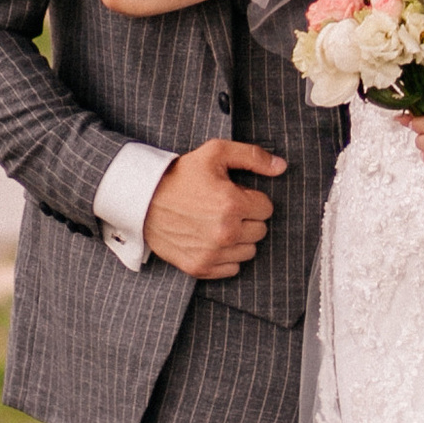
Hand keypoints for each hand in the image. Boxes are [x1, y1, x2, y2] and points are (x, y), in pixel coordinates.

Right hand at [143, 138, 283, 278]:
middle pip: (260, 231)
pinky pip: (232, 269)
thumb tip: (281, 167)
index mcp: (232, 204)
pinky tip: (211, 240)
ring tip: (217, 224)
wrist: (143, 200)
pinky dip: (226, 257)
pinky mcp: (200, 267)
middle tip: (224, 208)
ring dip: (239, 239)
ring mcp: (212, 253)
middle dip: (247, 218)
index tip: (234, 195)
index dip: (251, 199)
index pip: (266, 209)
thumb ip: (253, 156)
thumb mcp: (215, 153)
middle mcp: (225, 233)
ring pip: (249, 251)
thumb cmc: (180, 175)